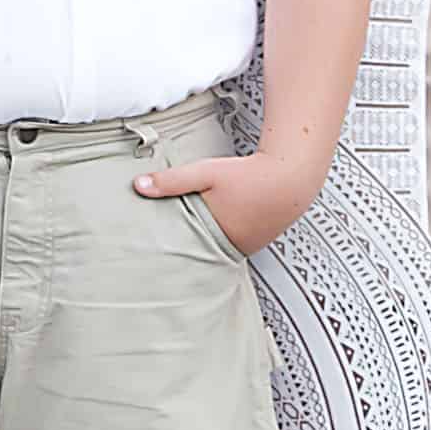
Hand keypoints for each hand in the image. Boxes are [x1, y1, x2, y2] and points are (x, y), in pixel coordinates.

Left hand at [132, 146, 314, 253]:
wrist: (292, 174)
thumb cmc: (250, 175)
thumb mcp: (206, 173)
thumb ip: (172, 181)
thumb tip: (138, 185)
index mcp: (217, 238)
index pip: (184, 252)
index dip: (167, 252)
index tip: (149, 255)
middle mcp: (233, 248)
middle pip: (199, 252)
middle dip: (183, 249)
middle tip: (159, 253)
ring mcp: (247, 246)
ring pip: (215, 248)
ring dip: (203, 242)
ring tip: (184, 239)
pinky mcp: (256, 239)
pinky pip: (231, 242)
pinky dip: (220, 236)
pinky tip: (214, 227)